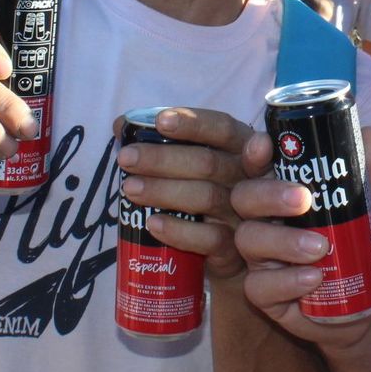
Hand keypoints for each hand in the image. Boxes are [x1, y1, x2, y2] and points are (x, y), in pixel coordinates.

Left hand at [114, 108, 255, 281]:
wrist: (230, 250)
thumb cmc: (206, 193)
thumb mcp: (193, 165)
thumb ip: (164, 142)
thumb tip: (123, 126)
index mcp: (241, 148)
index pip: (223, 129)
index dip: (194, 124)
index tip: (160, 121)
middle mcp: (247, 178)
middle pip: (209, 163)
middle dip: (162, 159)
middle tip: (126, 158)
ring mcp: (243, 214)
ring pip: (207, 197)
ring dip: (164, 191)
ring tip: (130, 188)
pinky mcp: (234, 248)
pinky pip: (209, 239)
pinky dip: (179, 230)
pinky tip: (153, 224)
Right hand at [232, 125, 370, 348]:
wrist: (364, 305)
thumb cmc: (356, 250)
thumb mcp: (365, 212)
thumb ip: (362, 176)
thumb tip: (369, 133)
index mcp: (279, 196)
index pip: (257, 168)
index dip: (254, 154)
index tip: (265, 144)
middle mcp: (262, 223)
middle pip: (243, 198)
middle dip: (269, 194)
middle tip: (304, 199)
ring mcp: (259, 260)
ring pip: (249, 241)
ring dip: (284, 241)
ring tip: (320, 247)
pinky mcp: (264, 296)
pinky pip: (259, 287)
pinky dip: (287, 281)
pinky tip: (313, 278)